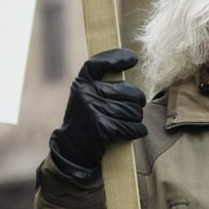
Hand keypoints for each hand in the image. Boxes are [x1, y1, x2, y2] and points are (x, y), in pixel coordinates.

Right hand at [50, 49, 147, 181]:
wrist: (71, 150)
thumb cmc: (85, 121)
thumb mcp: (85, 98)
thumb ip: (100, 85)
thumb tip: (129, 64)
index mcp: (81, 83)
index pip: (98, 63)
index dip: (116, 58)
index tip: (133, 58)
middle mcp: (86, 94)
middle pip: (128, 91)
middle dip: (137, 102)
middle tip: (136, 108)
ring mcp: (93, 110)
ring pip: (133, 110)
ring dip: (136, 118)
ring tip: (131, 122)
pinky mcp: (102, 127)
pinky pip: (131, 126)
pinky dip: (138, 130)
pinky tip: (136, 131)